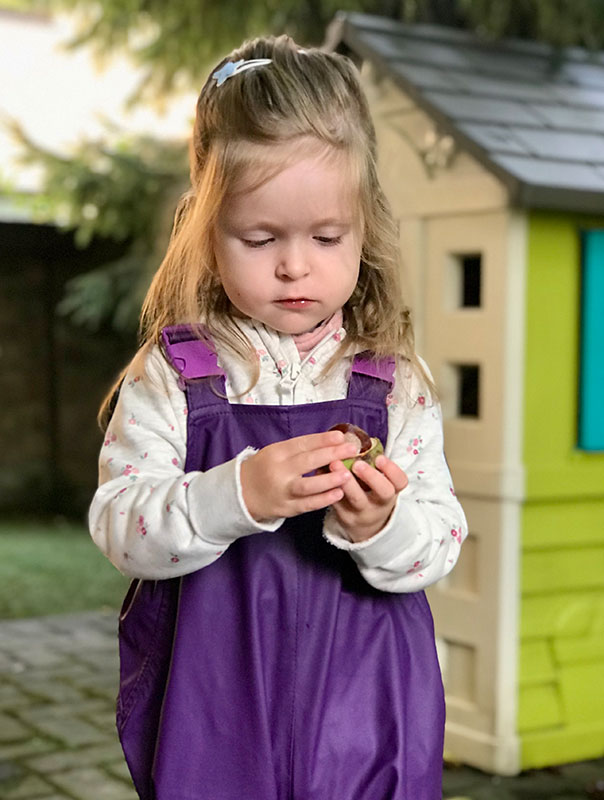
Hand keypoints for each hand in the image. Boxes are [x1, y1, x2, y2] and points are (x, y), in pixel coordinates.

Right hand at [240, 431, 358, 521]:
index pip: (302, 444)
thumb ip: (299, 449)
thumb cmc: (264, 469)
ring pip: (308, 485)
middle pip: (307, 462)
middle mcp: (278, 471)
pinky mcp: (287, 508)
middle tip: (352, 450)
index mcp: (276, 453)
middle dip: (332, 454)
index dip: (322, 440)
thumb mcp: (275, 453)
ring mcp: (282, 491)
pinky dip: (324, 499)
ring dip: (330, 479)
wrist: (241, 494)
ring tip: (348, 474)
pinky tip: (339, 493)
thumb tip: (331, 442)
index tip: (341, 436)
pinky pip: (307, 504)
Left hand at [329, 454, 407, 541]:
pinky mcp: (345, 516)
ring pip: (357, 499)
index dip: (392, 469)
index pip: (400, 481)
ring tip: (334, 464)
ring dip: (347, 481)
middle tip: (357, 463)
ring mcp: (363, 511)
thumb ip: (371, 465)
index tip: (379, 458)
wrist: (364, 525)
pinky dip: (329, 486)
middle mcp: (380, 503)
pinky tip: (321, 472)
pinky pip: (337, 501)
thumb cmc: (370, 493)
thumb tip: (353, 438)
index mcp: (391, 490)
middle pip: (383, 492)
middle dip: (372, 476)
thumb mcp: (378, 482)